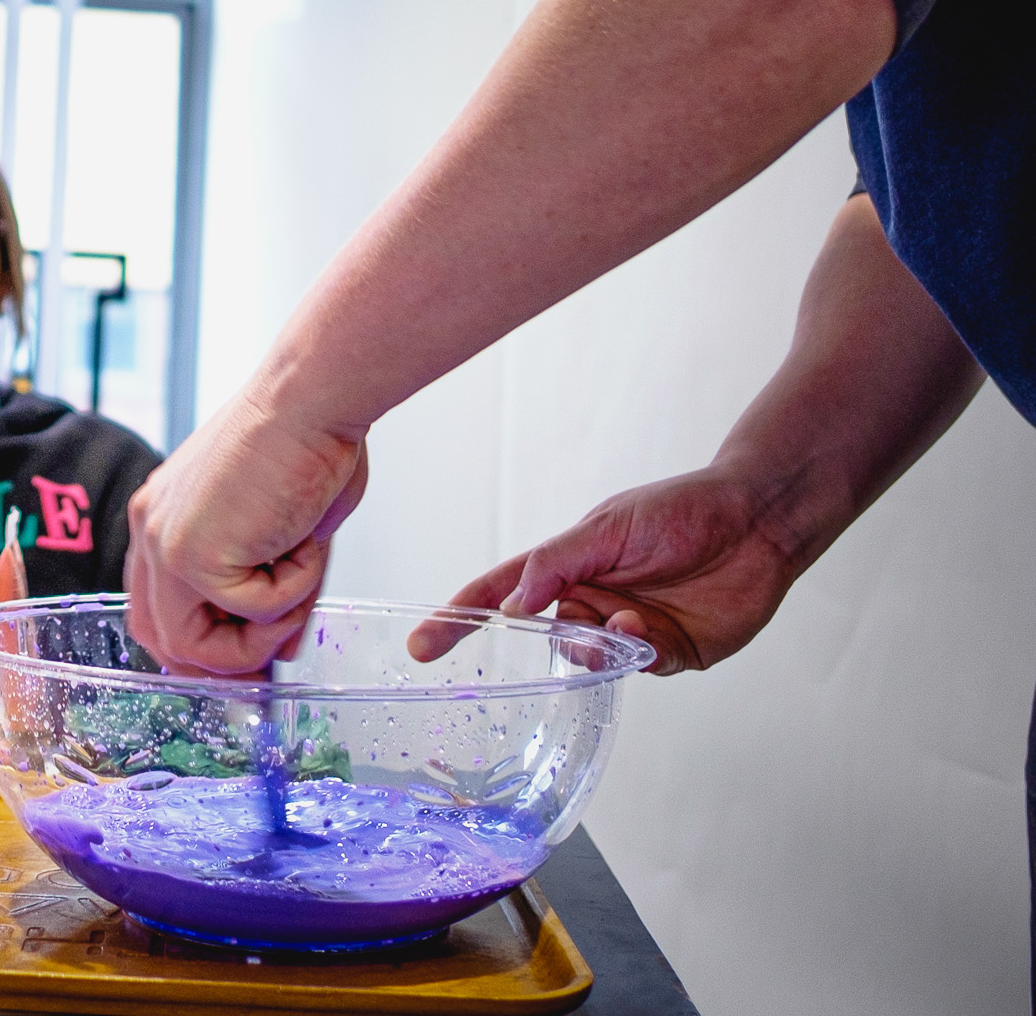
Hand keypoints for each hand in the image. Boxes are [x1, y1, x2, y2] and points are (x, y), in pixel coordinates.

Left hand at [125, 387, 367, 675]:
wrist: (312, 401)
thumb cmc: (306, 444)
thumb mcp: (279, 533)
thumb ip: (268, 592)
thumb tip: (281, 651)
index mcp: (161, 518)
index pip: (154, 608)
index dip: (197, 648)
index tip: (245, 664)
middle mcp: (150, 531)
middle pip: (161, 638)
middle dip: (222, 663)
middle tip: (272, 660)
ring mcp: (166, 545)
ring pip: (195, 645)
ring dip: (261, 637)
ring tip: (301, 586)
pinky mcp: (194, 556)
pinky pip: (251, 615)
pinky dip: (294, 594)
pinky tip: (304, 543)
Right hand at [405, 467, 804, 673]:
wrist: (758, 521)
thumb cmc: (679, 510)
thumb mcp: (605, 527)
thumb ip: (554, 565)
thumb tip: (510, 607)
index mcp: (565, 569)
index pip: (498, 596)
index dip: (458, 621)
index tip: (421, 648)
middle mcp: (590, 603)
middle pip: (543, 637)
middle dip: (554, 636)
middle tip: (581, 619)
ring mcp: (627, 632)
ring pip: (587, 661)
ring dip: (597, 647)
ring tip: (627, 621)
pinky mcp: (670, 653)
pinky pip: (635, 669)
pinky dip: (633, 655)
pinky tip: (646, 629)